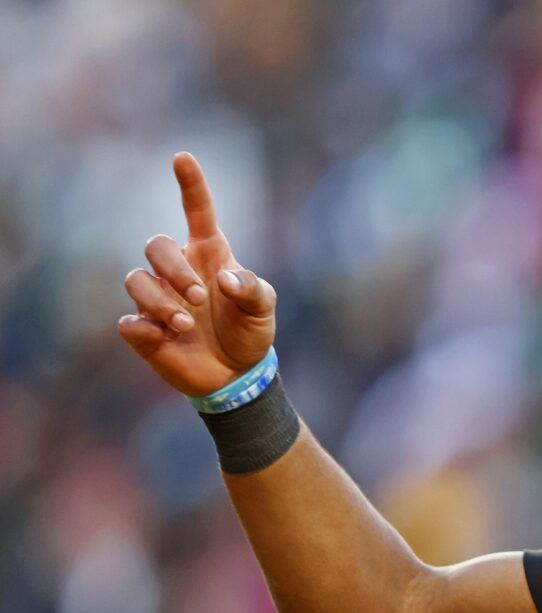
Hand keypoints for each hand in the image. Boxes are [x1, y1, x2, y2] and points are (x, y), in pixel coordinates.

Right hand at [118, 152, 276, 397]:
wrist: (237, 374)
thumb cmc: (249, 332)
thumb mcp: (264, 309)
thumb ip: (252, 289)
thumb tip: (224, 278)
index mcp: (209, 255)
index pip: (197, 212)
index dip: (190, 185)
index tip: (183, 158)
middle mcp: (178, 270)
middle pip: (155, 245)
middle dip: (173, 268)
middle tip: (199, 297)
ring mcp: (157, 298)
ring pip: (136, 281)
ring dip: (160, 302)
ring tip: (186, 325)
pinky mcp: (143, 329)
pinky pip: (128, 321)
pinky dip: (145, 327)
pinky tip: (166, 337)